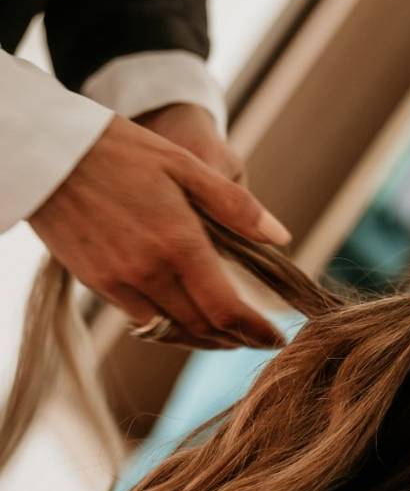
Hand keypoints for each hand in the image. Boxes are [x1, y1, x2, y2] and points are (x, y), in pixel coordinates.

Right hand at [29, 116, 289, 349]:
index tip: (277, 339)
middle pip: (201, 326)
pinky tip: (185, 317)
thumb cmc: (124, 151)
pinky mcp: (95, 283)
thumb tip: (281, 238)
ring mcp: (117, 282)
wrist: (48, 153)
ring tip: (229, 336)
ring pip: (171, 330)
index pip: (225, 309)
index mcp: (179, 244)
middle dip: (235, 338)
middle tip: (258, 339)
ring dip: (204, 338)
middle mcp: (148, 272)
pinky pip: (140, 320)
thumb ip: (236, 207)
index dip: (255, 331)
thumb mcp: (188, 166)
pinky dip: (170, 326)